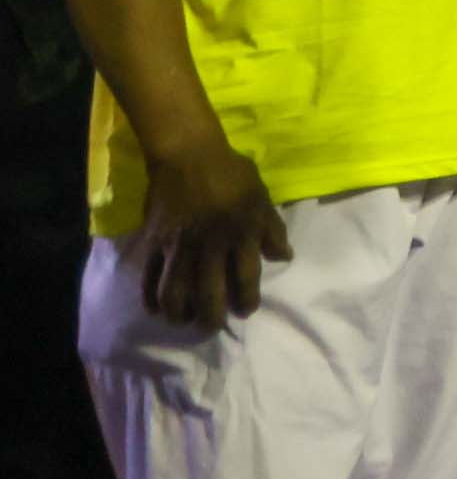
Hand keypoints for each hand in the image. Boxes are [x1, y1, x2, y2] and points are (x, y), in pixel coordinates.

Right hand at [132, 139, 288, 326]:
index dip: (247, 300)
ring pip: (175, 292)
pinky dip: (151, 296)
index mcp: (241, 236)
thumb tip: (284, 257)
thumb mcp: (262, 198)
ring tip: (184, 319)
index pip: (245, 279)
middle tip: (211, 325)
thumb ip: (273, 230)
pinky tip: (157, 307)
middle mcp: (210, 246)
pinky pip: (149, 276)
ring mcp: (179, 246)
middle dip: (211, 317)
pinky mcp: (155, 241)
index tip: (245, 310)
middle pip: (209, 294)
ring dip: (179, 312)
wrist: (188, 154)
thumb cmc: (231, 174)